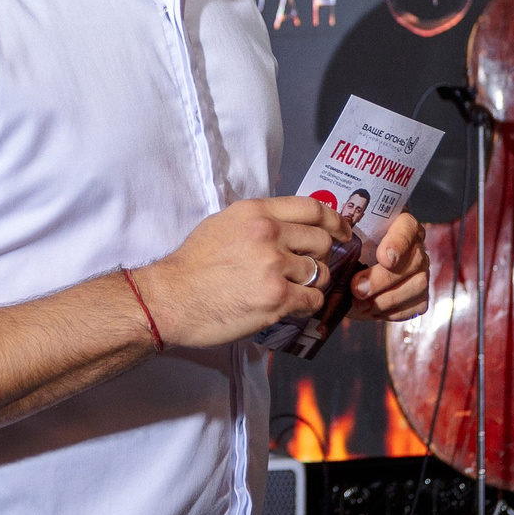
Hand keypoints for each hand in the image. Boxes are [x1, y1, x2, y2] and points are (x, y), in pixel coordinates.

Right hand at [136, 196, 344, 347]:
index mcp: (256, 212)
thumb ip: (258, 221)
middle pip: (321, 241)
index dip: (335, 221)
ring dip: (312, 284)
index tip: (343, 232)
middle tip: (307, 270)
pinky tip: (290, 306)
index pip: (313, 208)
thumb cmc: (193, 266)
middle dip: (320, 257)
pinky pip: (312, 300)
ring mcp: (274, 266)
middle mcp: (269, 233)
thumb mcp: (223, 224)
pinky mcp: (277, 297)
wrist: (170, 299)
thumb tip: (291, 226)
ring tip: (292, 290)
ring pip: (320, 273)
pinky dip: (306, 305)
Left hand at [349, 212, 429, 321]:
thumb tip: (336, 240)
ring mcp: (421, 272)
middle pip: (413, 261)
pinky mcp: (420, 295)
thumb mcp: (342, 242)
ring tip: (361, 304)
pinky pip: (416, 306)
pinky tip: (373, 311)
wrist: (348, 281)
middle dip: (383, 279)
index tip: (383, 258)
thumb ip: (342, 238)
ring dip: (386, 299)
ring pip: (417, 285)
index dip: (398, 243)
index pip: (407, 227)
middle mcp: (415, 247)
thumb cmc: (346, 255)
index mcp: (398, 224)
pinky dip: (393, 312)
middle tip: (357, 289)